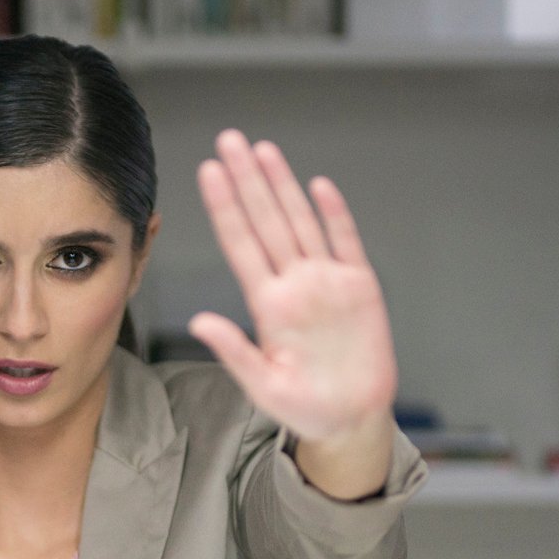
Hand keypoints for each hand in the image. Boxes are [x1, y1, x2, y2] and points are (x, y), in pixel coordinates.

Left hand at [189, 130, 398, 492]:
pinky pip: (346, 243)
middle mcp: (293, 284)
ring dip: (282, 185)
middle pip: (266, 220)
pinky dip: (334, 215)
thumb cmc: (304, 407)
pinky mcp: (360, 288)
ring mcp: (326, 282)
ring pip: (300, 222)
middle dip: (248, 180)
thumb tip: (198, 322)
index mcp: (267, 304)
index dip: (225, 207)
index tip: (207, 172)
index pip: (240, 244)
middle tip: (230, 139)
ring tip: (263, 150)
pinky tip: (318, 187)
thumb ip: (233, 351)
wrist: (350, 419)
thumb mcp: (262, 386)